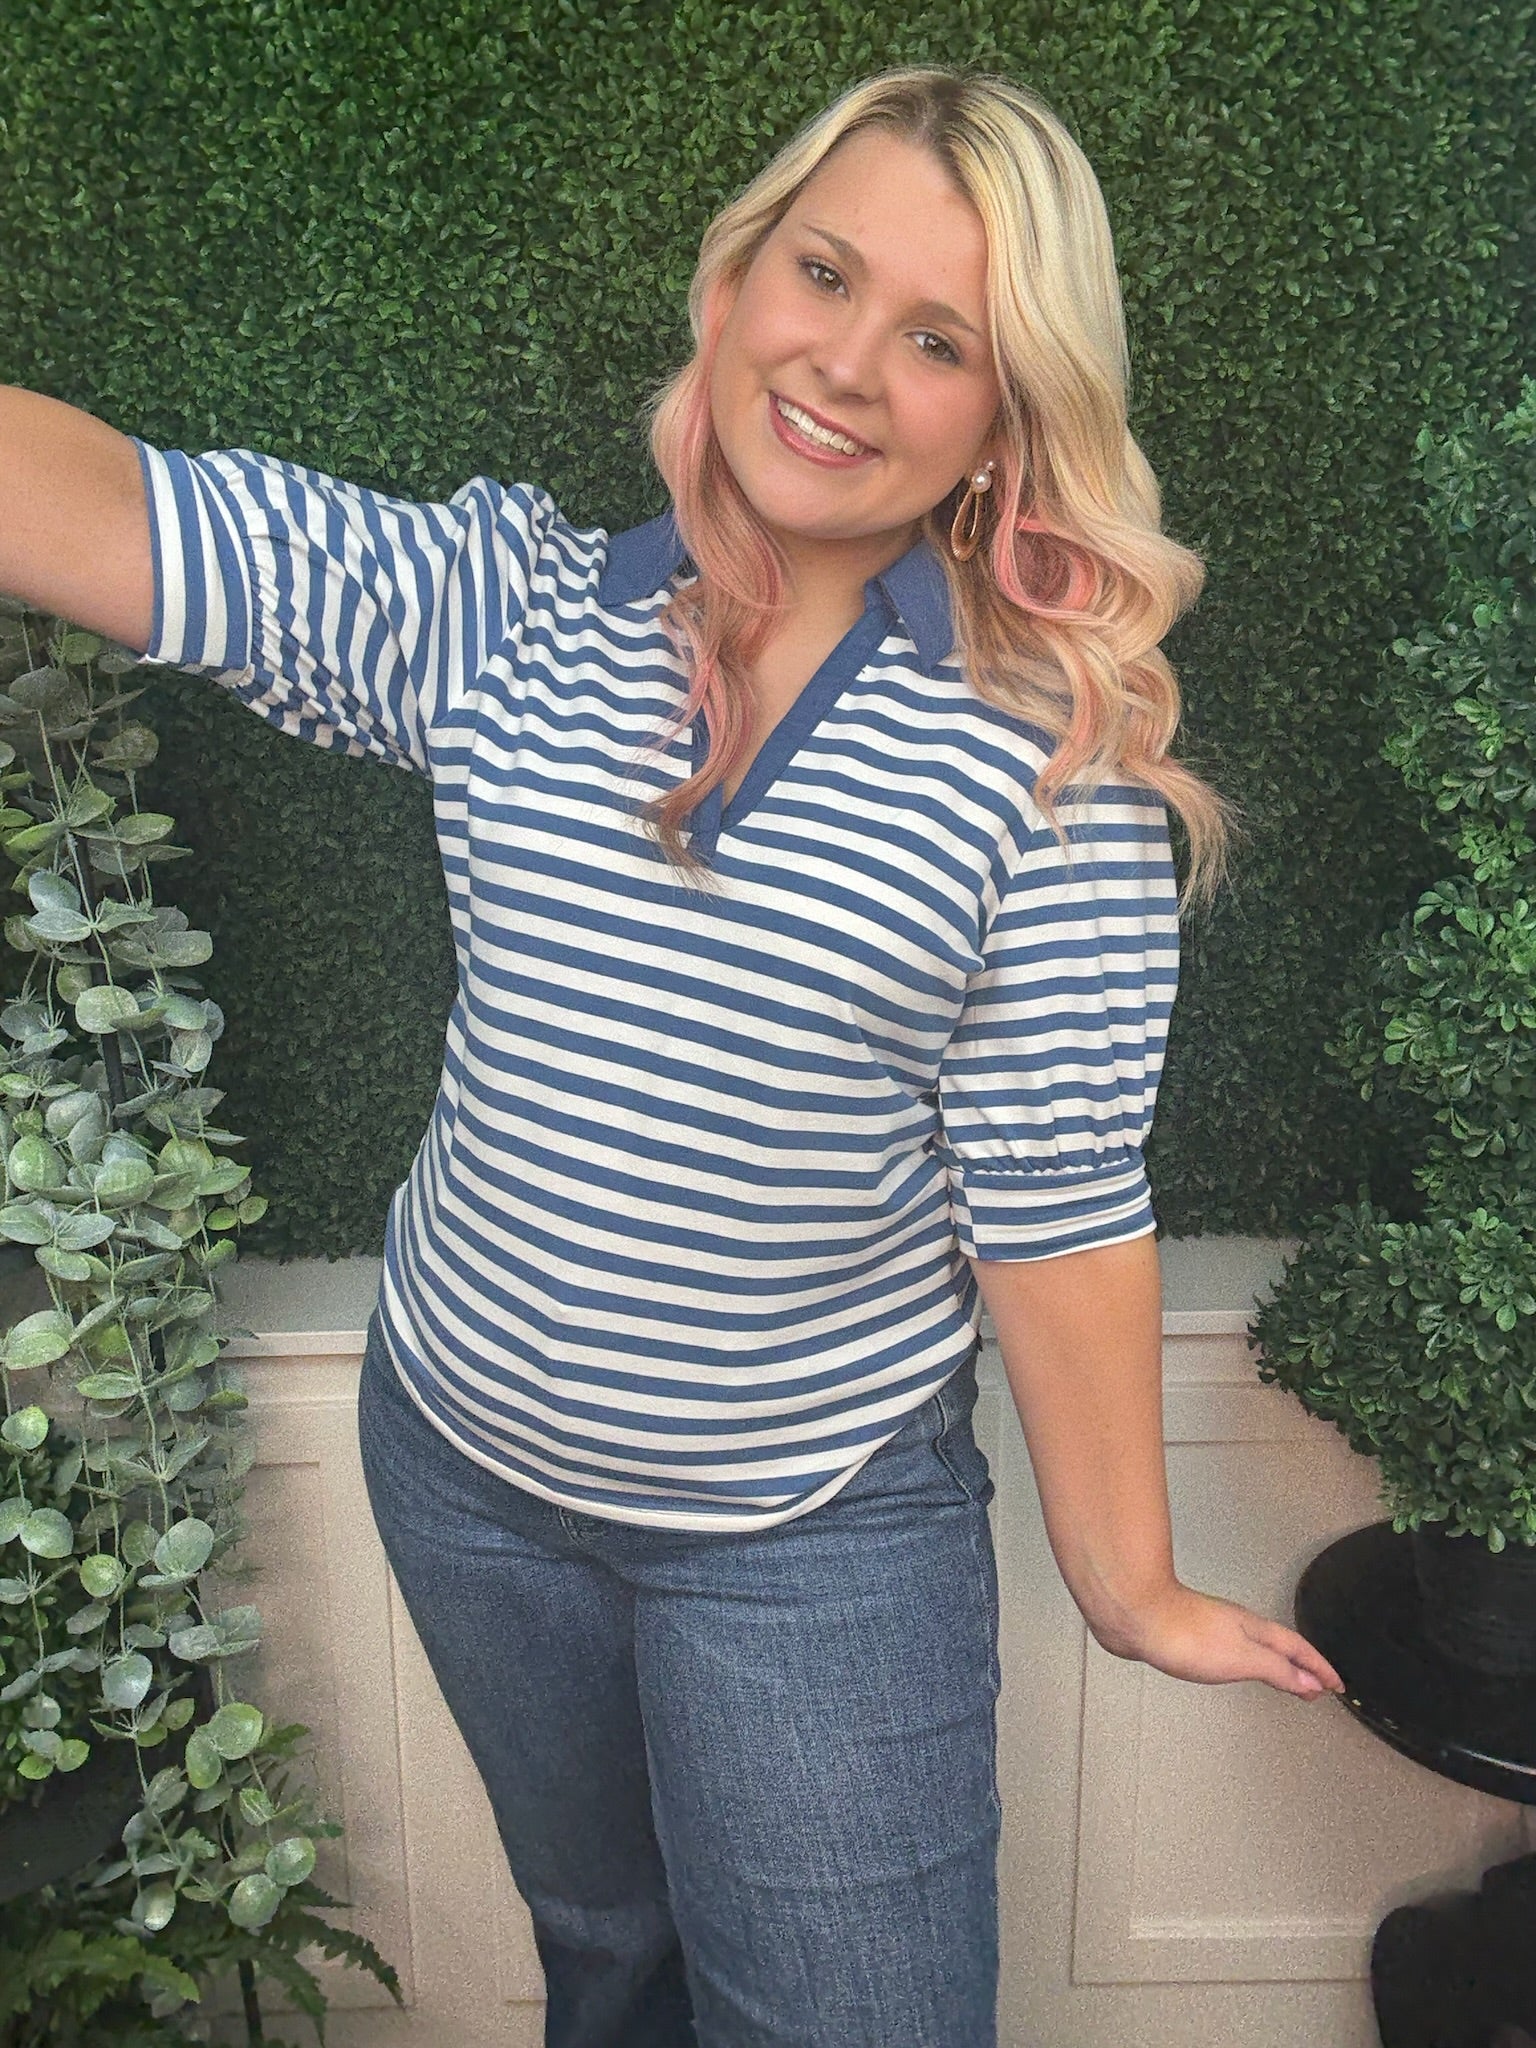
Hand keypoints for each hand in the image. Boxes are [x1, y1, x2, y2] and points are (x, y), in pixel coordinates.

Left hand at [1090, 1581, 1346, 1700]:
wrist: (1133, 1615)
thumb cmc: (1184, 1635)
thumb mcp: (1241, 1657)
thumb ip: (1276, 1669)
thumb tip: (1309, 1681)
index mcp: (1252, 1629)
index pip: (1297, 1650)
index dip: (1319, 1668)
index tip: (1337, 1685)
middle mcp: (1235, 1625)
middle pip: (1279, 1645)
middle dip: (1301, 1665)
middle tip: (1316, 1686)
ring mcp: (1211, 1629)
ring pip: (1254, 1646)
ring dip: (1275, 1663)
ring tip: (1285, 1679)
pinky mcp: (1188, 1636)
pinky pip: (1231, 1651)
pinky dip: (1246, 1662)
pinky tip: (1233, 1668)